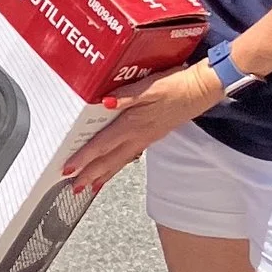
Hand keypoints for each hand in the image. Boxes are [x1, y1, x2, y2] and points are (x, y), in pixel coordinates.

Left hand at [62, 61, 223, 192]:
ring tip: (89, 186)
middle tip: (74, 187)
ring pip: (120, 161)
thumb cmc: (176, 84)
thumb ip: (126, 96)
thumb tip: (104, 103)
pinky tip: (113, 166)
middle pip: (109, 160)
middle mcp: (139, 135)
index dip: (84, 157)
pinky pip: (129, 155)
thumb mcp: (150, 86)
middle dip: (90, 175)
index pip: (103, 144)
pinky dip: (117, 165)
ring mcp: (146, 138)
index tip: (68, 169)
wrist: (202, 89)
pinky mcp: (152, 135)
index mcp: (134, 123)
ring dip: (103, 174)